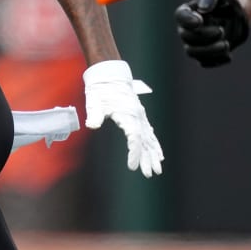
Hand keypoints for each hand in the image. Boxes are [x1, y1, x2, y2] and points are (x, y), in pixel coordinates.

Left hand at [82, 59, 163, 176]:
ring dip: (153, 154)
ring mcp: (140, 117)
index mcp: (127, 114)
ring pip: (149, 139)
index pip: (134, 137)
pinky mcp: (139, 117)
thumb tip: (92, 125)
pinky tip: (159, 154)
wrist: (109, 75)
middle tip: (150, 174)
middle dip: (148, 158)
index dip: (135, 152)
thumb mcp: (94, 100)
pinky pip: (150, 134)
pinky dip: (155, 145)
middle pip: (145, 141)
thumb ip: (94, 113)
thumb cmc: (101, 89)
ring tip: (158, 169)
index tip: (132, 166)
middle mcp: (137, 116)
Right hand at [173, 0, 249, 68]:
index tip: (200, 20)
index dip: (187, 20)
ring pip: (193, 53)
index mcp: (188, 12)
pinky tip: (228, 55)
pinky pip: (205, 62)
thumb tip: (203, 9)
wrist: (236, 17)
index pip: (180, 16)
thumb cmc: (224, 2)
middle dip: (204, 35)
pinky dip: (216, 60)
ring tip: (226, 44)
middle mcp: (187, 29)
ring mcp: (194, 44)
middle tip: (221, 30)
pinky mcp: (204, 55)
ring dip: (209, 50)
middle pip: (186, 37)